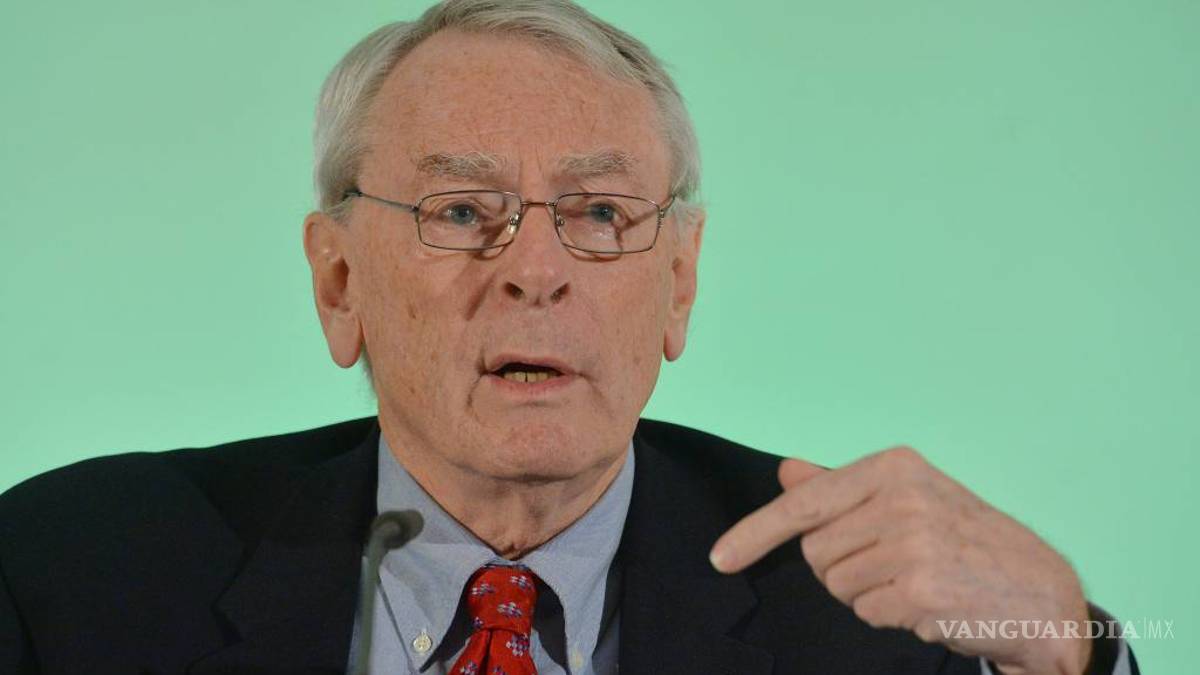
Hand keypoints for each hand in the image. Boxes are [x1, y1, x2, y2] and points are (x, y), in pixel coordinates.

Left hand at [709, 446, 1092, 674]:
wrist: (1042, 592)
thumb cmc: (969, 542)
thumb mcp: (909, 498)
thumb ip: (842, 488)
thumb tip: (788, 471)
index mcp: (893, 467)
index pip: (804, 502)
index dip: (755, 533)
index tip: (720, 558)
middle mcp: (901, 496)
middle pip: (815, 552)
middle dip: (843, 568)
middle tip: (896, 565)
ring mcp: (911, 541)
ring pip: (836, 584)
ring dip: (867, 594)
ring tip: (917, 582)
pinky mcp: (919, 587)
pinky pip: (866, 610)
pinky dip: (889, 615)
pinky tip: (930, 603)